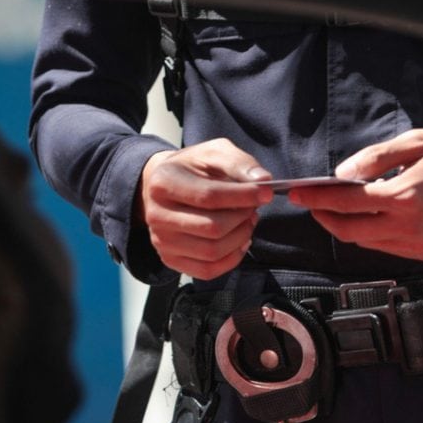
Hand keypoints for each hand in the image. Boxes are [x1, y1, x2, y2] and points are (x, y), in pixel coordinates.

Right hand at [136, 138, 273, 279]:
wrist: (166, 186)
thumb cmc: (193, 168)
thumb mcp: (214, 152)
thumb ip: (239, 163)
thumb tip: (263, 182)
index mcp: (163, 183)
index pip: (208, 196)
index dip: (243, 196)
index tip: (266, 193)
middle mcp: (156, 215)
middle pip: (212, 227)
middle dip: (243, 218)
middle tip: (254, 207)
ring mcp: (161, 241)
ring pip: (212, 251)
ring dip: (241, 237)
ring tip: (247, 220)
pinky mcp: (170, 259)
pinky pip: (208, 270)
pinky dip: (232, 258)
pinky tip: (239, 239)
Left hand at [288, 129, 422, 260]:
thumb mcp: (418, 142)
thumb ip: (376, 158)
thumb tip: (343, 173)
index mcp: (406, 196)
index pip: (346, 202)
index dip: (316, 198)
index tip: (297, 193)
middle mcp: (410, 226)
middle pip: (348, 231)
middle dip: (323, 217)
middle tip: (310, 202)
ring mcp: (419, 244)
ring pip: (365, 243)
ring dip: (344, 227)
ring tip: (335, 208)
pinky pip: (385, 247)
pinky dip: (368, 234)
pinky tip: (367, 216)